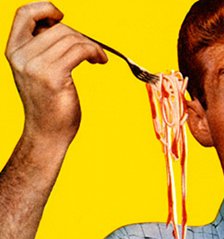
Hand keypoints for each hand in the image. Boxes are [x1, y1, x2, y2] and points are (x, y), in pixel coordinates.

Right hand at [5, 2, 106, 146]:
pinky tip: (99, 61)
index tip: (62, 16)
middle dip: (80, 36)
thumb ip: (41, 49)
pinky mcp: (54, 76)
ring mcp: (36, 66)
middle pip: (58, 28)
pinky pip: (80, 50)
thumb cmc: (47, 104)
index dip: (44, 9)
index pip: (24, 13)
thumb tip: (62, 28)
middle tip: (92, 50)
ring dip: (91, 45)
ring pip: (72, 38)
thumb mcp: (36, 72)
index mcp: (14, 51)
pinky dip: (94, 52)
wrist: (47, 133)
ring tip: (97, 57)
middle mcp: (21, 56)